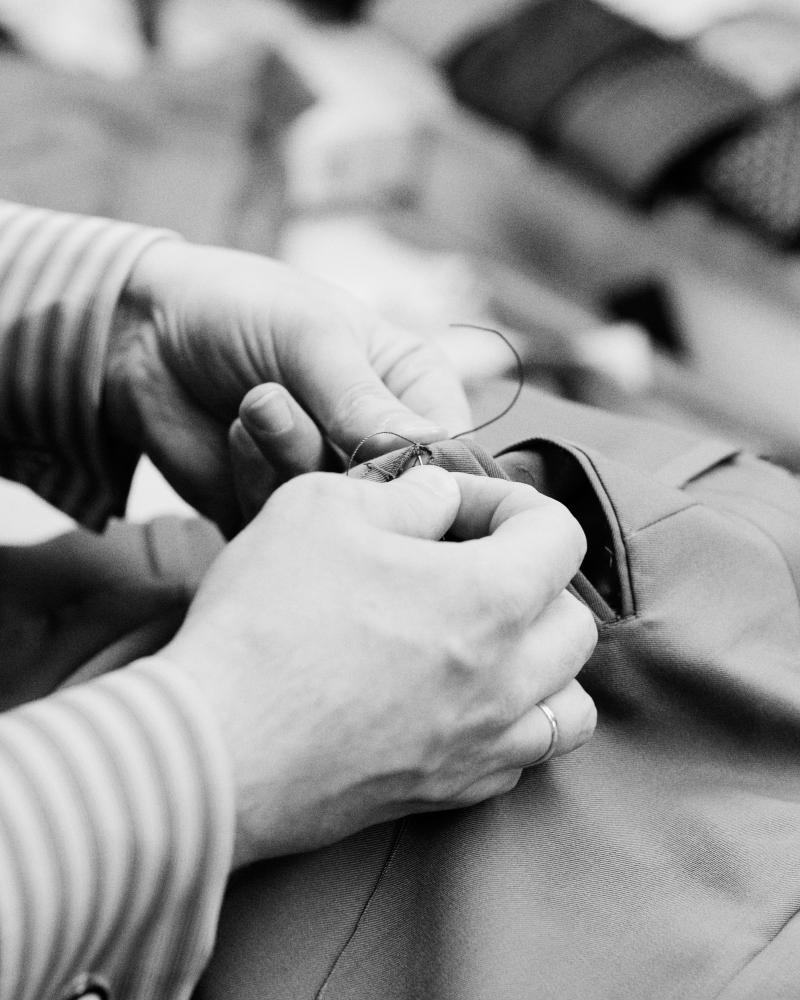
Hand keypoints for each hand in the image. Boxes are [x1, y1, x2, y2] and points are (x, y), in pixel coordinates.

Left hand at [105, 240, 470, 532]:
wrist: (144, 333)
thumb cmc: (241, 309)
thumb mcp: (311, 335)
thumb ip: (363, 398)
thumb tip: (426, 454)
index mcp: (413, 389)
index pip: (453, 455)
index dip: (428, 474)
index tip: (379, 462)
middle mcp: (381, 443)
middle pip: (397, 498)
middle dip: (341, 464)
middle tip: (280, 404)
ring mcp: (330, 482)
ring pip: (339, 517)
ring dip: (287, 461)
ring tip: (256, 402)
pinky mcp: (280, 513)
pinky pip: (287, 527)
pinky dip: (255, 481)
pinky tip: (236, 432)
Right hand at [162, 466, 596, 867]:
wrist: (211, 748)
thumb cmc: (264, 619)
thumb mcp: (322, 507)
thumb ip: (405, 493)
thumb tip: (440, 498)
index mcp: (492, 598)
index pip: (561, 533)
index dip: (508, 502)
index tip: (451, 507)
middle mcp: (507, 680)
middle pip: (576, 620)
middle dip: (532, 578)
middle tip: (463, 567)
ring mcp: (481, 746)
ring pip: (569, 705)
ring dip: (543, 662)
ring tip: (484, 641)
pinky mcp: (445, 793)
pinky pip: (518, 760)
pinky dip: (508, 724)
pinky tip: (455, 702)